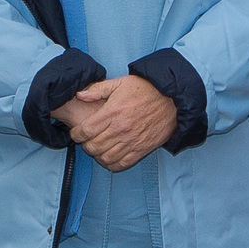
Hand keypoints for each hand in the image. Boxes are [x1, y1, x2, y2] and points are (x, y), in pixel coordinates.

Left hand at [53, 75, 175, 172]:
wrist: (172, 99)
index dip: (76, 134)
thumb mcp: (120, 82)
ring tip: (97, 149)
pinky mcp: (141, 149)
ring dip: (97, 156)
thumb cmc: (146, 89)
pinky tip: (109, 158)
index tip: (76, 133)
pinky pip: (122, 164)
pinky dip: (112, 164)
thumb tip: (80, 95)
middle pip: (93, 146)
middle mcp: (120, 129)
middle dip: (85, 145)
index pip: (86, 130)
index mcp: (112, 112)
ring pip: (105, 157)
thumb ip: (98, 89)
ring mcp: (131, 141)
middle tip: (86, 141)